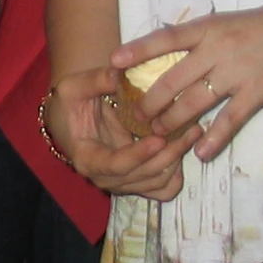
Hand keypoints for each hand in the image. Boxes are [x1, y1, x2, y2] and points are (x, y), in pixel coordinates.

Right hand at [45, 66, 197, 200]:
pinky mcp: (137, 182)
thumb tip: (121, 73)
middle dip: (169, 153)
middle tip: (190, 127)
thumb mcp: (75, 87)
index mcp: (87, 159)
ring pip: (157, 183)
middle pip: (143, 175)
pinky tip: (183, 150)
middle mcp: (105, 177)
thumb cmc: (70, 104)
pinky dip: (176, 175)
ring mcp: (123, 183)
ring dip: (177, 159)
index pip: (116, 165)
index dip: (138, 155)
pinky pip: (163, 189)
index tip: (159, 139)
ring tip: (193, 131)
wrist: (71, 118)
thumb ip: (97, 81)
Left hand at [113, 0, 262, 161]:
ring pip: (196, 101)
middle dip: (150, 100)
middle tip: (135, 117)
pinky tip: (200, 152)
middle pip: (173, 78)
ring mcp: (238, 70)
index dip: (138, 50)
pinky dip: (214, 138)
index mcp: (209, 28)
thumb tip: (173, 53)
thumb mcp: (230, 24)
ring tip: (158, 134)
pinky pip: (230, 118)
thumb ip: (204, 40)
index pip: (165, 39)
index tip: (112, 62)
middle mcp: (218, 48)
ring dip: (174, 121)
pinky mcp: (259, 90)